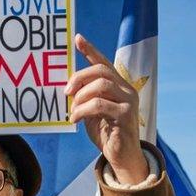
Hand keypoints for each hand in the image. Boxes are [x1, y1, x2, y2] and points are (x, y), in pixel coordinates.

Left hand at [65, 33, 147, 183]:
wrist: (121, 156)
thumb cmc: (106, 133)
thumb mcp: (92, 112)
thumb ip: (85, 98)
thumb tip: (67, 88)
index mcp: (119, 86)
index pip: (104, 63)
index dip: (90, 50)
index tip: (77, 38)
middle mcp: (127, 90)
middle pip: (101, 71)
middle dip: (80, 78)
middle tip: (66, 92)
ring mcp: (128, 101)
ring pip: (101, 85)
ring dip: (81, 96)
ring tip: (73, 110)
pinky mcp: (125, 115)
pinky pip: (99, 105)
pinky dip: (82, 110)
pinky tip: (76, 119)